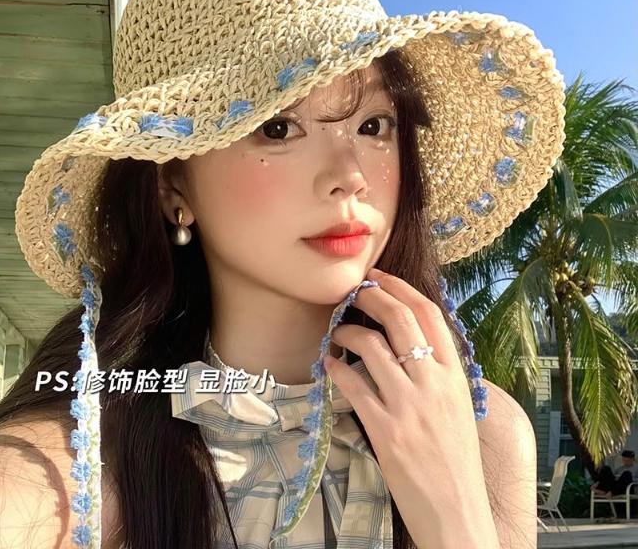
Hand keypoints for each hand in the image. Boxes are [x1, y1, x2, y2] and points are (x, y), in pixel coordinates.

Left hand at [324, 268, 498, 548]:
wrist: (457, 510)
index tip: (379, 277)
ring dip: (347, 332)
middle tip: (354, 291)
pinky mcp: (385, 430)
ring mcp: (409, 407)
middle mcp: (434, 384)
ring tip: (337, 332)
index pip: (430, 315)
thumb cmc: (456, 459)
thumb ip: (438, 372)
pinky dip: (336, 368)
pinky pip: (353, 386)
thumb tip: (409, 340)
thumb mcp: (458, 407)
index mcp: (455, 376)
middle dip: (373, 296)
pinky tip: (329, 363)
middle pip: (400, 320)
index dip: (401, 288)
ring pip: (372, 348)